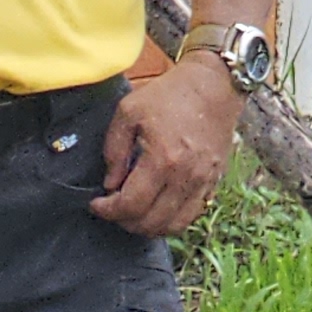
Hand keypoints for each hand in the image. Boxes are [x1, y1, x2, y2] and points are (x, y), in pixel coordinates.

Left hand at [93, 57, 244, 237]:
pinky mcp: (215, 181)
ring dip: (148, 227)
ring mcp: (204, 181)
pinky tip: (157, 208)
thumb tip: (110, 184)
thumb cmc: (169, 94)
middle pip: (151, 221)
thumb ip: (114, 150)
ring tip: (133, 214)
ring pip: (173, 225)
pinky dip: (171, 220)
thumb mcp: (129, 112)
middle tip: (113, 209)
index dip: (108, 211)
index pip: (131, 205)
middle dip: (124, 221)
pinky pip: (192, 215)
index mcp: (163, 158)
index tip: (97, 204)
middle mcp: (186, 176)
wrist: (215, 84)